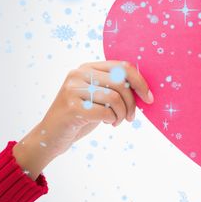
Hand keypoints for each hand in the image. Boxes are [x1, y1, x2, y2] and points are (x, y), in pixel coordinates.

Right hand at [13, 61, 153, 179]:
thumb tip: (144, 89)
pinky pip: (105, 111)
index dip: (140, 82)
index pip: (123, 67)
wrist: (51, 135)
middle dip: (132, 103)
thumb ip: (115, 88)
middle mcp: (78, 74)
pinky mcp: (71, 106)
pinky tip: (107, 123)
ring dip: (122, 114)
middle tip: (131, 117)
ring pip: (115, 97)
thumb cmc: (82, 115)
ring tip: (117, 121)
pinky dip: (112, 119)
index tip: (149, 99)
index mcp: (88, 67)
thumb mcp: (99, 97)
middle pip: (120, 83)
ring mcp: (72, 89)